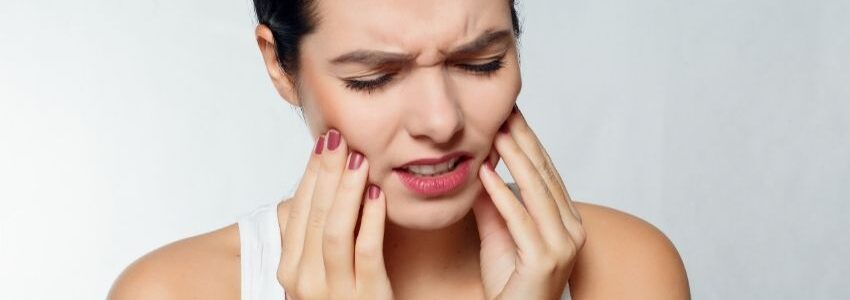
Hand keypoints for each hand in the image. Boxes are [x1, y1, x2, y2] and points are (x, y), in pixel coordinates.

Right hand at [278, 129, 393, 299]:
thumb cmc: (342, 298)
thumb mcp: (320, 266)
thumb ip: (317, 230)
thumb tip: (319, 182)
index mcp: (290, 268)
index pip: (298, 210)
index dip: (312, 173)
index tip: (325, 141)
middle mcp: (303, 281)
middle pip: (314, 216)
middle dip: (326, 173)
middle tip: (340, 138)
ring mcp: (333, 291)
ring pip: (334, 231)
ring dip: (346, 191)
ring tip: (359, 160)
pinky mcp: (366, 297)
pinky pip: (366, 252)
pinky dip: (371, 220)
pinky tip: (378, 194)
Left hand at [474, 107, 585, 299]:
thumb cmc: (511, 284)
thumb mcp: (498, 234)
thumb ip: (492, 203)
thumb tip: (480, 169)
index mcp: (566, 219)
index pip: (545, 171)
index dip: (527, 141)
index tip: (509, 114)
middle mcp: (571, 228)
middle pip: (544, 174)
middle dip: (522, 140)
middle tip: (504, 110)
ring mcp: (562, 244)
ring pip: (536, 191)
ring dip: (513, 158)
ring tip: (496, 133)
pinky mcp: (544, 259)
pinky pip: (520, 220)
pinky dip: (502, 195)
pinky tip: (486, 174)